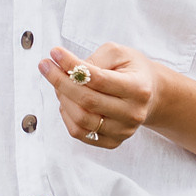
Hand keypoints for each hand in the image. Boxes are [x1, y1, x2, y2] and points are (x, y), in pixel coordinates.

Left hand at [40, 44, 162, 149]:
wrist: (150, 93)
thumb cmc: (132, 70)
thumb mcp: (119, 54)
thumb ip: (95, 60)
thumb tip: (68, 69)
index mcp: (138, 88)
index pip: (99, 79)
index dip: (73, 66)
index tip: (54, 53)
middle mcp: (133, 113)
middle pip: (87, 101)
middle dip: (60, 81)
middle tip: (46, 66)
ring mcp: (123, 131)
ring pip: (81, 119)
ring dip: (62, 99)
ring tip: (58, 83)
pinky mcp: (113, 142)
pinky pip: (80, 133)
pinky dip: (67, 116)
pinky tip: (67, 101)